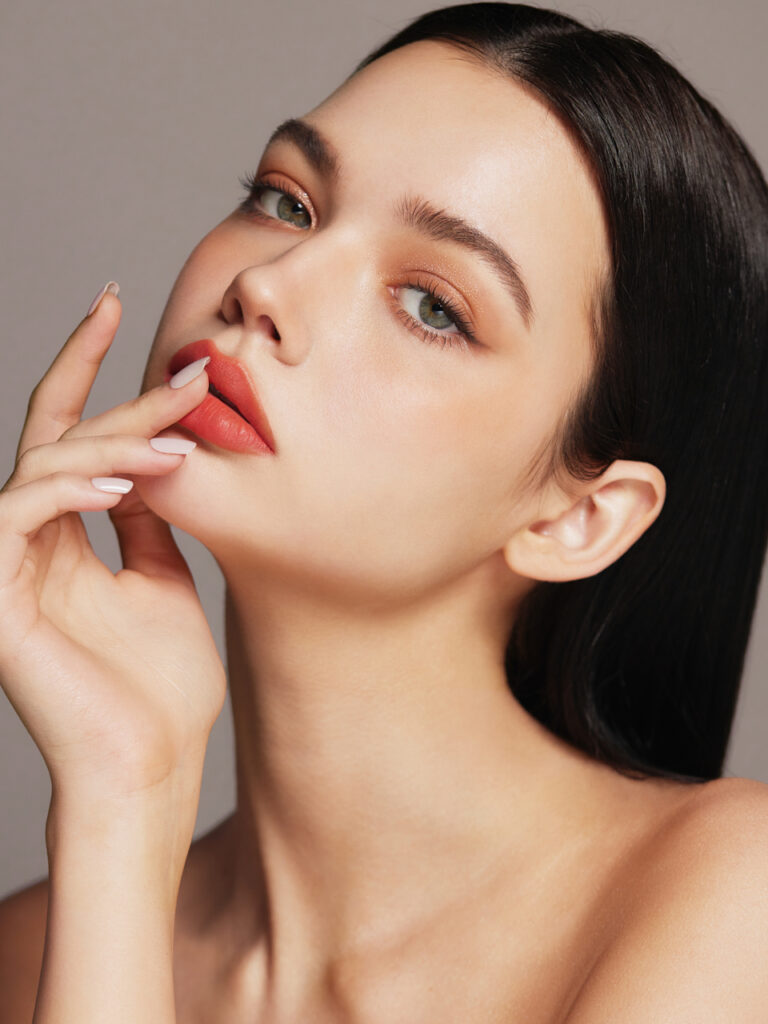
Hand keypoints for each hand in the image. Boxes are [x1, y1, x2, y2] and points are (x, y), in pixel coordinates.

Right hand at [0, 285, 226, 800]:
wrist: (150, 766)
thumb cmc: (162, 688)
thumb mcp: (167, 582)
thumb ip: (152, 521)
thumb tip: (162, 463)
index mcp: (65, 537)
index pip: (69, 434)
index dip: (87, 367)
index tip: (117, 302)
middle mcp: (28, 542)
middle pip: (63, 439)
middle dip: (125, 399)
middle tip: (192, 374)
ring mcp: (6, 566)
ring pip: (44, 467)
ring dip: (117, 445)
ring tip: (182, 440)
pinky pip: (20, 513)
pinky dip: (73, 489)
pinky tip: (131, 483)